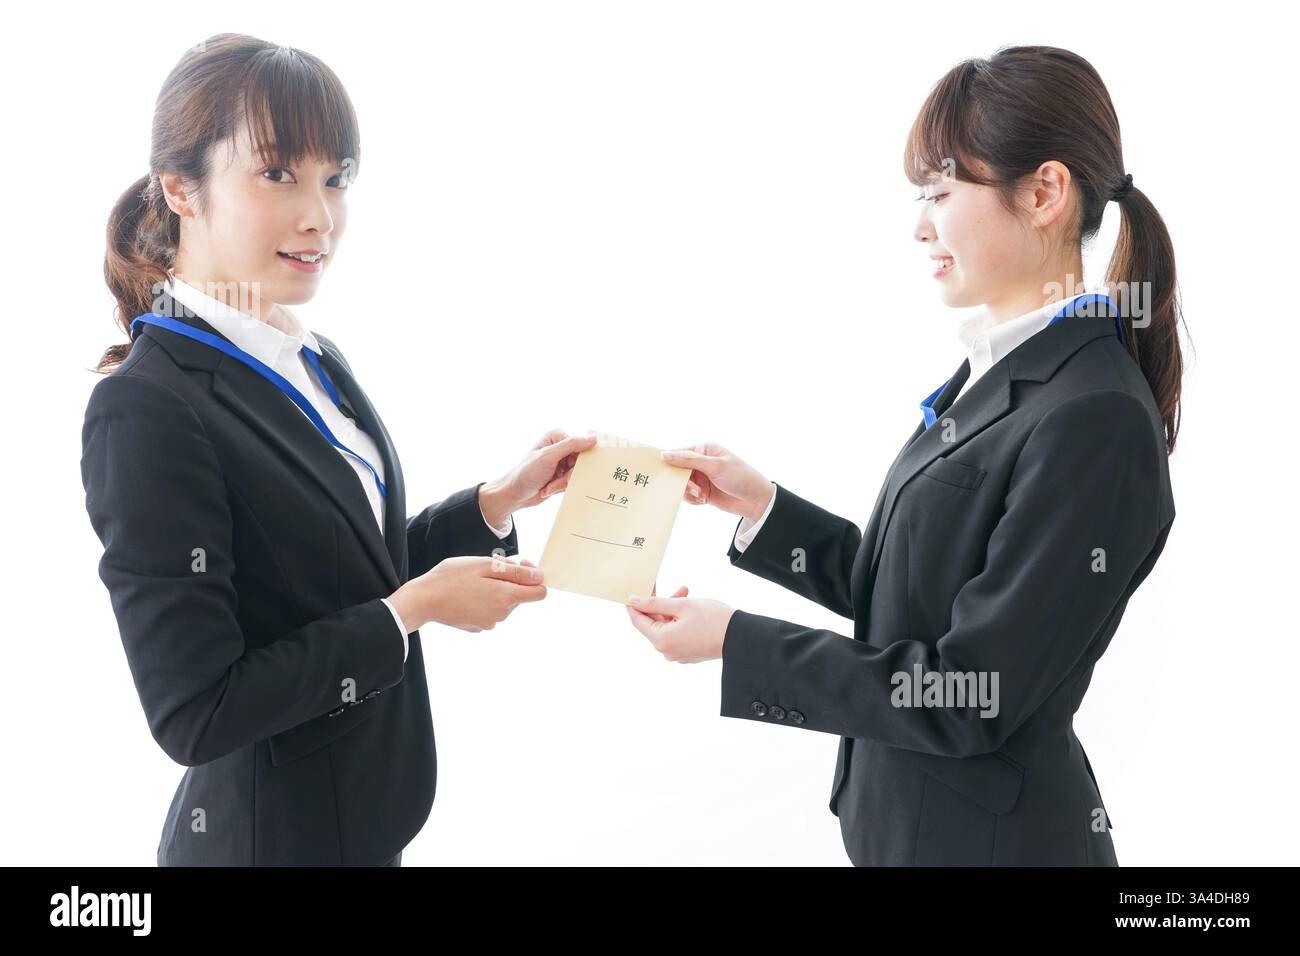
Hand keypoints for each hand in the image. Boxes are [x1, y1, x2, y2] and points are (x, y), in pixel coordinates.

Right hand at [389, 554, 546, 632]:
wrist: (423, 600)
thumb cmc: (451, 577)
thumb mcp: (485, 565)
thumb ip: (516, 572)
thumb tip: (539, 577)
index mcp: (507, 597)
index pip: (540, 592)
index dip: (534, 577)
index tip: (520, 565)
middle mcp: (502, 614)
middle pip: (519, 596)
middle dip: (510, 581)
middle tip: (488, 567)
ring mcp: (489, 623)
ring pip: (503, 603)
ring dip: (495, 590)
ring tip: (473, 581)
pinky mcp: (477, 627)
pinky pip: (489, 611)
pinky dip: (483, 601)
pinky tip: (466, 594)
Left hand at [479, 430, 599, 524]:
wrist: (515, 494)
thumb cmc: (527, 472)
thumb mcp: (549, 456)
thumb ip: (571, 445)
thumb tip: (594, 438)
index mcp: (557, 436)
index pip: (581, 447)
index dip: (576, 462)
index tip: (566, 471)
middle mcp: (561, 447)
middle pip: (580, 462)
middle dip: (568, 476)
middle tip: (554, 481)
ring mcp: (562, 462)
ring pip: (577, 474)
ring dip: (563, 483)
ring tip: (548, 486)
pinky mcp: (562, 475)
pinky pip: (573, 482)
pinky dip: (562, 488)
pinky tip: (549, 488)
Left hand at [625, 584, 734, 662]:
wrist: (741, 637)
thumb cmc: (713, 620)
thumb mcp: (681, 605)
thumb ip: (655, 603)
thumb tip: (634, 601)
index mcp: (662, 640)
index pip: (638, 620)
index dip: (635, 604)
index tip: (637, 589)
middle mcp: (667, 651)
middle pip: (654, 623)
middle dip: (661, 603)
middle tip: (672, 587)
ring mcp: (678, 654)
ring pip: (667, 626)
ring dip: (673, 609)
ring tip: (686, 593)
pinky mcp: (689, 653)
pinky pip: (677, 634)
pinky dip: (680, 620)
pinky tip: (690, 607)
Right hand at [659, 442, 773, 521]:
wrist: (757, 501)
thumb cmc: (741, 477)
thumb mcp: (715, 466)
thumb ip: (689, 460)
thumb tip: (664, 454)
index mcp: (703, 449)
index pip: (678, 452)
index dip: (667, 461)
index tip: (658, 471)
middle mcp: (700, 462)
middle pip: (677, 471)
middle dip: (682, 482)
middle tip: (694, 489)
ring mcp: (701, 477)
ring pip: (680, 485)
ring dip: (688, 492)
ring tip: (702, 496)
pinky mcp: (702, 491)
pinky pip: (687, 496)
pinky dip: (693, 500)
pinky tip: (704, 501)